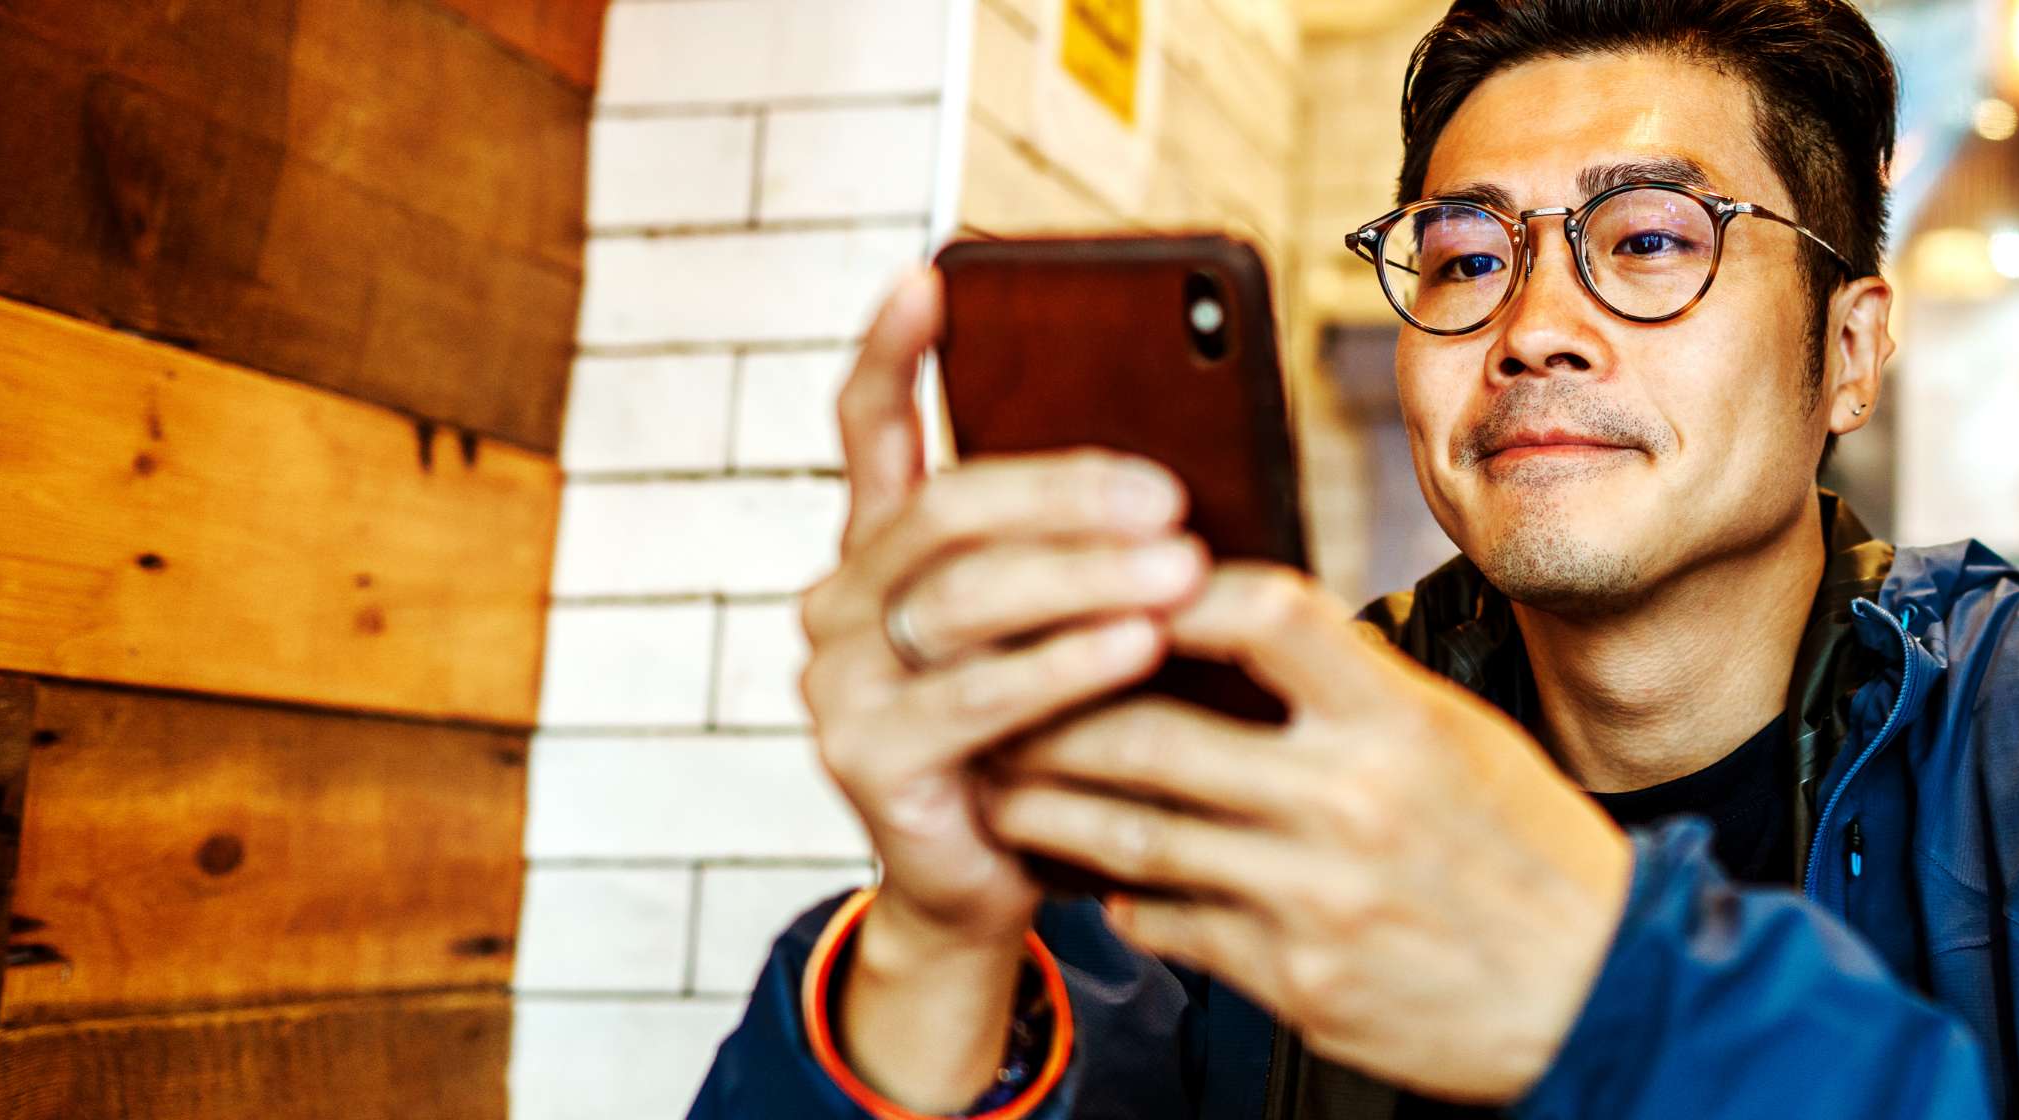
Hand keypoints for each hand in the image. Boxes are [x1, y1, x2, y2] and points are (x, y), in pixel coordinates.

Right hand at [798, 268, 1207, 1107]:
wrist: (990, 883)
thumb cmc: (1046, 735)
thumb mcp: (1060, 628)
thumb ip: (1076, 554)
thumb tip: (1176, 469)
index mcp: (880, 552)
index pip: (869, 430)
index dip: (894, 352)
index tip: (931, 275)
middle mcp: (841, 603)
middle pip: (947, 512)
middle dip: (1063, 492)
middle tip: (1166, 491)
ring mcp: (842, 683)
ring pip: (965, 599)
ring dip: (1082, 576)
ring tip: (1178, 565)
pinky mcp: (869, 761)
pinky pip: (976, 696)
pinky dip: (1065, 666)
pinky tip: (1140, 647)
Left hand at [986, 564, 1635, 1103]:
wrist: (1595, 992)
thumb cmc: (1527, 855)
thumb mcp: (1459, 740)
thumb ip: (1353, 688)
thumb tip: (1241, 623)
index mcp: (1398, 722)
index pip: (1261, 614)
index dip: (1167, 592)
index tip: (1109, 583)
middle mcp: (1349, 803)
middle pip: (1151, 736)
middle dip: (1051, 716)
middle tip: (992, 696)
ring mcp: (1314, 900)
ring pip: (1134, 840)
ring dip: (1050, 809)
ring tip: (1003, 786)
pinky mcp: (1295, 983)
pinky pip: (1172, 928)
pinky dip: (1122, 899)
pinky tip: (1097, 882)